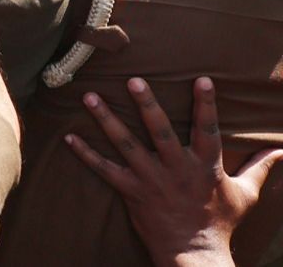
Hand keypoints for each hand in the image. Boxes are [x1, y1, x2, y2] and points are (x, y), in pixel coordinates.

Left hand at [67, 78, 282, 264]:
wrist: (195, 254)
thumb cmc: (220, 222)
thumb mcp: (246, 194)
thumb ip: (260, 168)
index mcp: (205, 165)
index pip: (208, 129)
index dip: (206, 104)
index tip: (202, 79)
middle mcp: (176, 168)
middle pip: (159, 131)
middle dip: (146, 105)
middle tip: (132, 80)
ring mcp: (151, 180)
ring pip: (125, 145)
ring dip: (106, 121)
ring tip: (89, 97)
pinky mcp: (131, 192)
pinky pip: (104, 170)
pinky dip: (86, 154)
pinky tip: (68, 138)